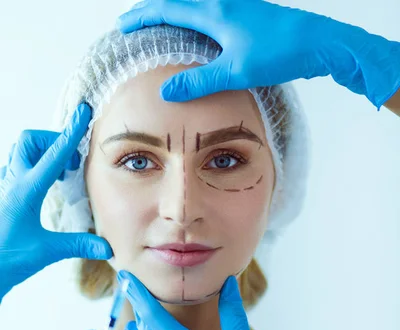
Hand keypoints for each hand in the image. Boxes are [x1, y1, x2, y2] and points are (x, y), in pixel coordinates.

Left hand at [0, 103, 111, 301]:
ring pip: (21, 152)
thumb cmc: (7, 259)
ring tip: (60, 176)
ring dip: (42, 154)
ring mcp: (3, 186)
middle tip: (70, 164)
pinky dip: (33, 168)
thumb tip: (107, 246)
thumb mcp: (46, 251)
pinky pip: (16, 168)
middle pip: (30, 142)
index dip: (71, 132)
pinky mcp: (2, 195)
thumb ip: (78, 245)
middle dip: (52, 142)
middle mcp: (11, 182)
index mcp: (25, 190)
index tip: (82, 111)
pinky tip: (43, 188)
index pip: (53, 154)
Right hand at [117, 0, 399, 107]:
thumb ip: (200, 81)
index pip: (167, 8)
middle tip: (135, 21)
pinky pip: (211, 8)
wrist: (320, 42)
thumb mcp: (235, 71)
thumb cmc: (279, 52)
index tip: (123, 26)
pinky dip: (194, 16)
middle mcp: (223, 1)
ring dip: (174, 10)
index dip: (143, 16)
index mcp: (214, 11)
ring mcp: (237, 4)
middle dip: (154, 8)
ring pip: (195, 2)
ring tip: (161, 24)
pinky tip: (200, 32)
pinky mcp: (250, 12)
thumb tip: (167, 91)